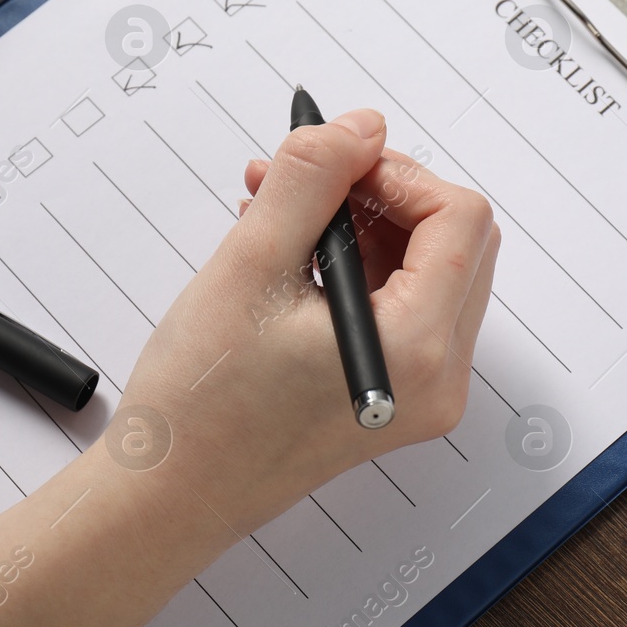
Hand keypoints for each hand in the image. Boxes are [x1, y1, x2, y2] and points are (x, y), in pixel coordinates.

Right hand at [110, 109, 499, 534]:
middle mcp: (438, 378)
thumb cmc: (200, 407)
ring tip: (274, 213)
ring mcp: (420, 394)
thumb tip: (360, 128)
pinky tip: (286, 256)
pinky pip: (399, 308)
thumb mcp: (251, 265)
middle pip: (453, 242)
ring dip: (360, 228)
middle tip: (301, 183)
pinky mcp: (392, 398)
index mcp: (419, 349)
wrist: (168, 499)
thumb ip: (313, 180)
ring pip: (424, 271)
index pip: (458, 219)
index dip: (397, 174)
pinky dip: (352, 269)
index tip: (332, 167)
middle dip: (379, 196)